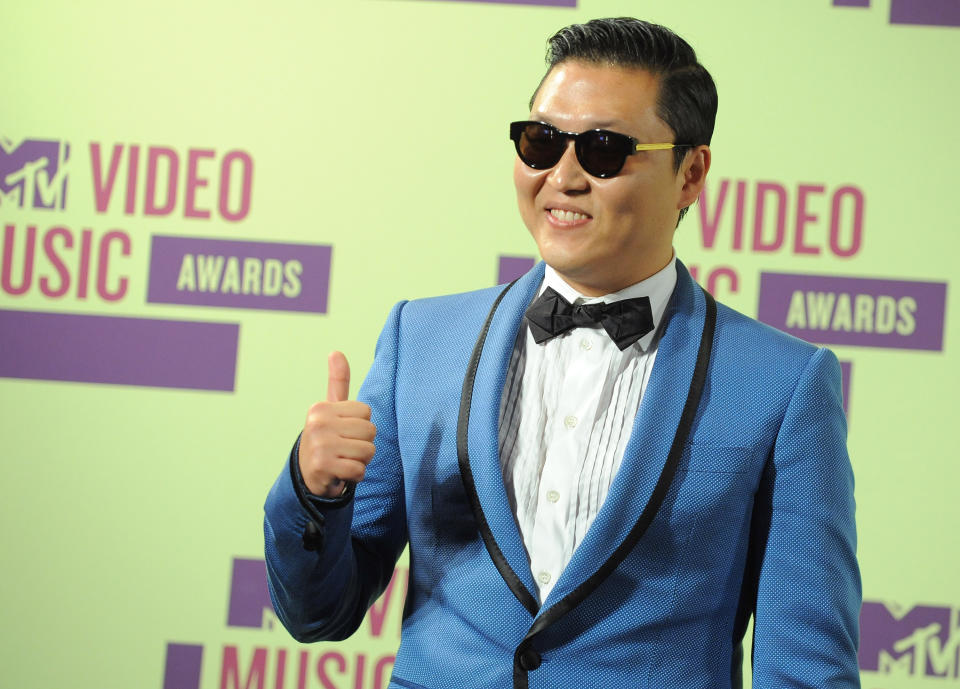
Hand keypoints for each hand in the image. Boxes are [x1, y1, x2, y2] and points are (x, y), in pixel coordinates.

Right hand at [298, 351, 376, 497]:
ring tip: (343, 461)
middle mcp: (318, 424)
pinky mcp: (323, 467)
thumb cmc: (326, 438)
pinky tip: (341, 474)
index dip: (361, 425)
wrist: (307, 476)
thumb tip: (336, 352)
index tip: (344, 433)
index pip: (366, 412)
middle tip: (344, 450)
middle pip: (370, 431)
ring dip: (361, 461)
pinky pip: (359, 470)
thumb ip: (337, 381)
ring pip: (368, 451)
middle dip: (363, 444)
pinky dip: (355, 476)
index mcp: (321, 408)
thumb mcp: (330, 409)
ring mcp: (319, 446)